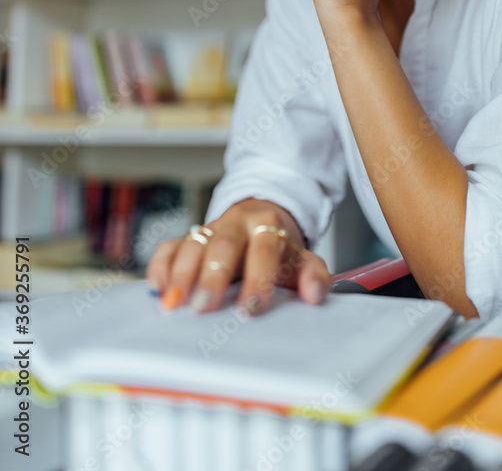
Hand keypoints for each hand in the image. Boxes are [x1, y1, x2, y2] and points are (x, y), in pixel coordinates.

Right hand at [145, 198, 331, 315]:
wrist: (260, 221)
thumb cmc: (278, 250)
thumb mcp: (301, 259)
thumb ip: (313, 275)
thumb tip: (315, 294)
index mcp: (268, 226)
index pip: (264, 250)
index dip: (258, 278)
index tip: (251, 308)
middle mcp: (236, 224)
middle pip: (224, 245)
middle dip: (212, 276)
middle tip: (204, 306)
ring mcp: (209, 229)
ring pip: (193, 244)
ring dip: (182, 274)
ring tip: (173, 304)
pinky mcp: (188, 238)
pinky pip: (170, 246)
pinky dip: (161, 265)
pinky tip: (157, 286)